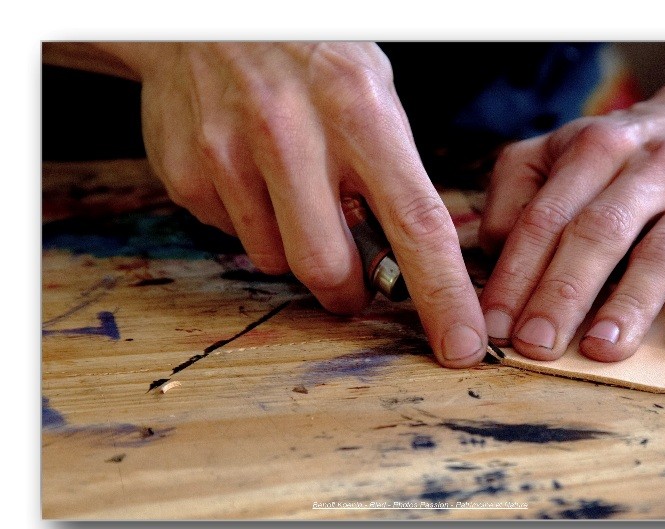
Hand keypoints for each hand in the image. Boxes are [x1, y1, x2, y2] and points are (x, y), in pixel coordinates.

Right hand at [96, 41, 486, 366]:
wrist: (200, 19)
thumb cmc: (306, 54)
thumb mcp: (368, 87)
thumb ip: (391, 166)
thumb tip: (409, 248)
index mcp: (359, 109)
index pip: (416, 223)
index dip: (444, 295)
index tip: (461, 345)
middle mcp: (292, 134)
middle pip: (329, 267)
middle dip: (347, 295)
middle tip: (353, 287)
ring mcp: (230, 155)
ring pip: (274, 259)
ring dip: (293, 248)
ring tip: (289, 192)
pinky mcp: (187, 175)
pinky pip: (233, 236)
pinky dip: (252, 223)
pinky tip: (250, 175)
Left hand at [478, 43, 664, 361]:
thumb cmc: (626, 154)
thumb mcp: (562, 150)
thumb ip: (517, 194)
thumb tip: (496, 254)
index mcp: (596, 148)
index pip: (546, 217)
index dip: (516, 274)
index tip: (496, 324)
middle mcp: (652, 167)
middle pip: (599, 233)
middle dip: (562, 294)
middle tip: (536, 344)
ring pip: (661, 252)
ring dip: (628, 304)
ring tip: (599, 348)